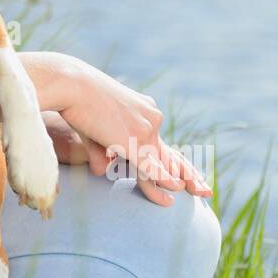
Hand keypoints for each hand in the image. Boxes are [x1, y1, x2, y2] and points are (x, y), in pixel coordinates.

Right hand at [44, 60, 212, 206]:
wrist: (71, 84)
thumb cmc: (75, 102)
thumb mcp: (93, 130)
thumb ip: (101, 151)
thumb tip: (102, 170)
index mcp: (145, 110)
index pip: (162, 140)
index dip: (176, 160)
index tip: (188, 174)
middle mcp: (151, 118)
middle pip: (171, 153)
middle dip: (189, 173)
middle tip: (206, 190)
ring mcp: (145, 129)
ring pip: (160, 163)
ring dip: (181, 181)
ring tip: (200, 193)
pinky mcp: (134, 140)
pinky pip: (152, 167)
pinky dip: (164, 179)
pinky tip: (176, 189)